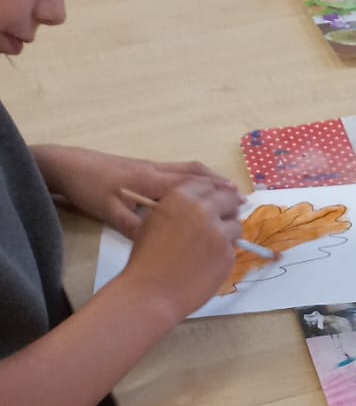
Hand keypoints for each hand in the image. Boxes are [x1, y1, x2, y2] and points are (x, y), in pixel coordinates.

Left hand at [33, 145, 239, 235]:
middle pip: (194, 173)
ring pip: (186, 169)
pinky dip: (194, 177)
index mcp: (150, 181)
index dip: (216, 194)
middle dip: (219, 184)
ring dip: (208, 177)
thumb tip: (159, 240)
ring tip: (226, 188)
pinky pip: (176, 171)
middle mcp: (154, 170)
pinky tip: (196, 188)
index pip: (191, 186)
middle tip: (241, 195)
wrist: (66, 165)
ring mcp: (148, 167)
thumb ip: (134, 226)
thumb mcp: (108, 212)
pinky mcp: (141, 168)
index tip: (237, 203)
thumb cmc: (88, 187)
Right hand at [114, 175, 242, 323]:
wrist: (152, 291)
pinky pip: (234, 248)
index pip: (208, 185)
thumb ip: (178, 207)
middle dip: (227, 208)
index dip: (214, 193)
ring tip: (211, 246)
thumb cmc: (147, 257)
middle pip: (229, 199)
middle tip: (222, 219)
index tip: (217, 200)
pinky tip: (208, 262)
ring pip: (236, 225)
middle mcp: (203, 210)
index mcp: (181, 197)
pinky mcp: (228, 254)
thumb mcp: (154, 220)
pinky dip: (225, 253)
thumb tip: (200, 204)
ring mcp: (219, 233)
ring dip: (228, 232)